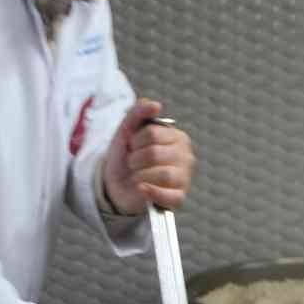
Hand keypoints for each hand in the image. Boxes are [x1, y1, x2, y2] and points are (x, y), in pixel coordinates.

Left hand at [103, 99, 195, 213]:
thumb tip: (156, 105)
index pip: (152, 133)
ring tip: (136, 177)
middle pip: (155, 154)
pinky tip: (141, 189)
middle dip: (135, 159)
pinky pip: (170, 196)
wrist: (118, 184)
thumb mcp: (128, 130)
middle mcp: (186, 156)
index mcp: (177, 137)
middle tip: (133, 163)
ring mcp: (184, 178)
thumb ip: (139, 112)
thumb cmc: (128, 155)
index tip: (132, 147)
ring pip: (163, 174)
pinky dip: (151, 192)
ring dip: (140, 176)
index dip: (135, 141)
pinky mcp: (179, 198)